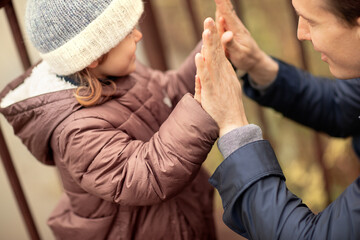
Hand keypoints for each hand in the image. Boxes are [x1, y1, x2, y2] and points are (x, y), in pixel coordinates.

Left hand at [195, 17, 247, 136]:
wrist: (233, 125)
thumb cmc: (224, 109)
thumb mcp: (217, 91)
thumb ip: (206, 82)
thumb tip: (198, 74)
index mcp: (224, 74)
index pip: (218, 53)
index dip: (214, 39)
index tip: (211, 25)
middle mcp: (223, 75)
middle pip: (216, 52)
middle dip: (212, 35)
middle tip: (209, 19)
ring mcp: (218, 83)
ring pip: (213, 61)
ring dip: (209, 46)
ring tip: (205, 31)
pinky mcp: (213, 92)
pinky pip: (207, 78)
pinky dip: (203, 67)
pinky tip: (200, 56)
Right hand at [215, 0, 278, 85]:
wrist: (256, 61)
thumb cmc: (247, 59)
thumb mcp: (239, 54)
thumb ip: (231, 44)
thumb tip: (226, 34)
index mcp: (236, 30)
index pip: (227, 14)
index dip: (221, 4)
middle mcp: (235, 27)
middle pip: (227, 10)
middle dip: (222, 1)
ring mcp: (235, 29)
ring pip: (226, 14)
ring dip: (222, 4)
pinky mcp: (233, 33)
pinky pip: (226, 20)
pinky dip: (223, 12)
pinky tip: (220, 11)